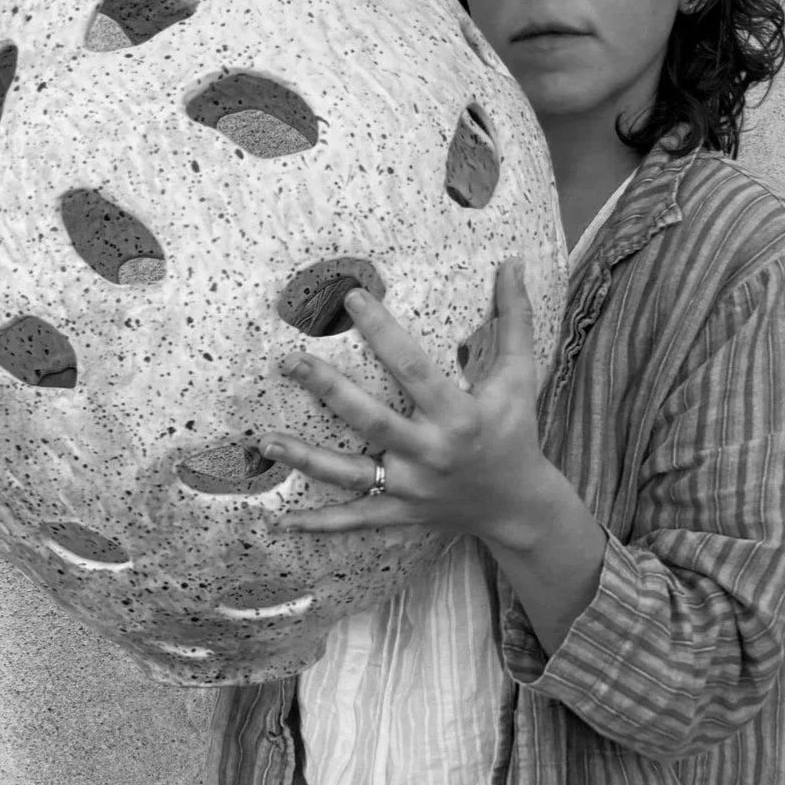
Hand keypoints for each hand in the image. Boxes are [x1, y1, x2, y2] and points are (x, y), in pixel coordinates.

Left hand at [258, 260, 553, 549]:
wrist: (518, 505)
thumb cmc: (514, 431)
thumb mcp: (520, 375)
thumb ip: (515, 318)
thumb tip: (513, 261)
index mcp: (458, 415)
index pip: (414, 368)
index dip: (383, 332)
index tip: (351, 298)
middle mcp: (430, 452)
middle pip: (371, 419)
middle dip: (328, 390)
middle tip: (288, 361)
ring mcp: (411, 488)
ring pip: (351, 474)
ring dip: (306, 459)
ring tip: (265, 440)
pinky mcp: (400, 512)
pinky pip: (354, 519)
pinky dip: (318, 523)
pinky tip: (280, 522)